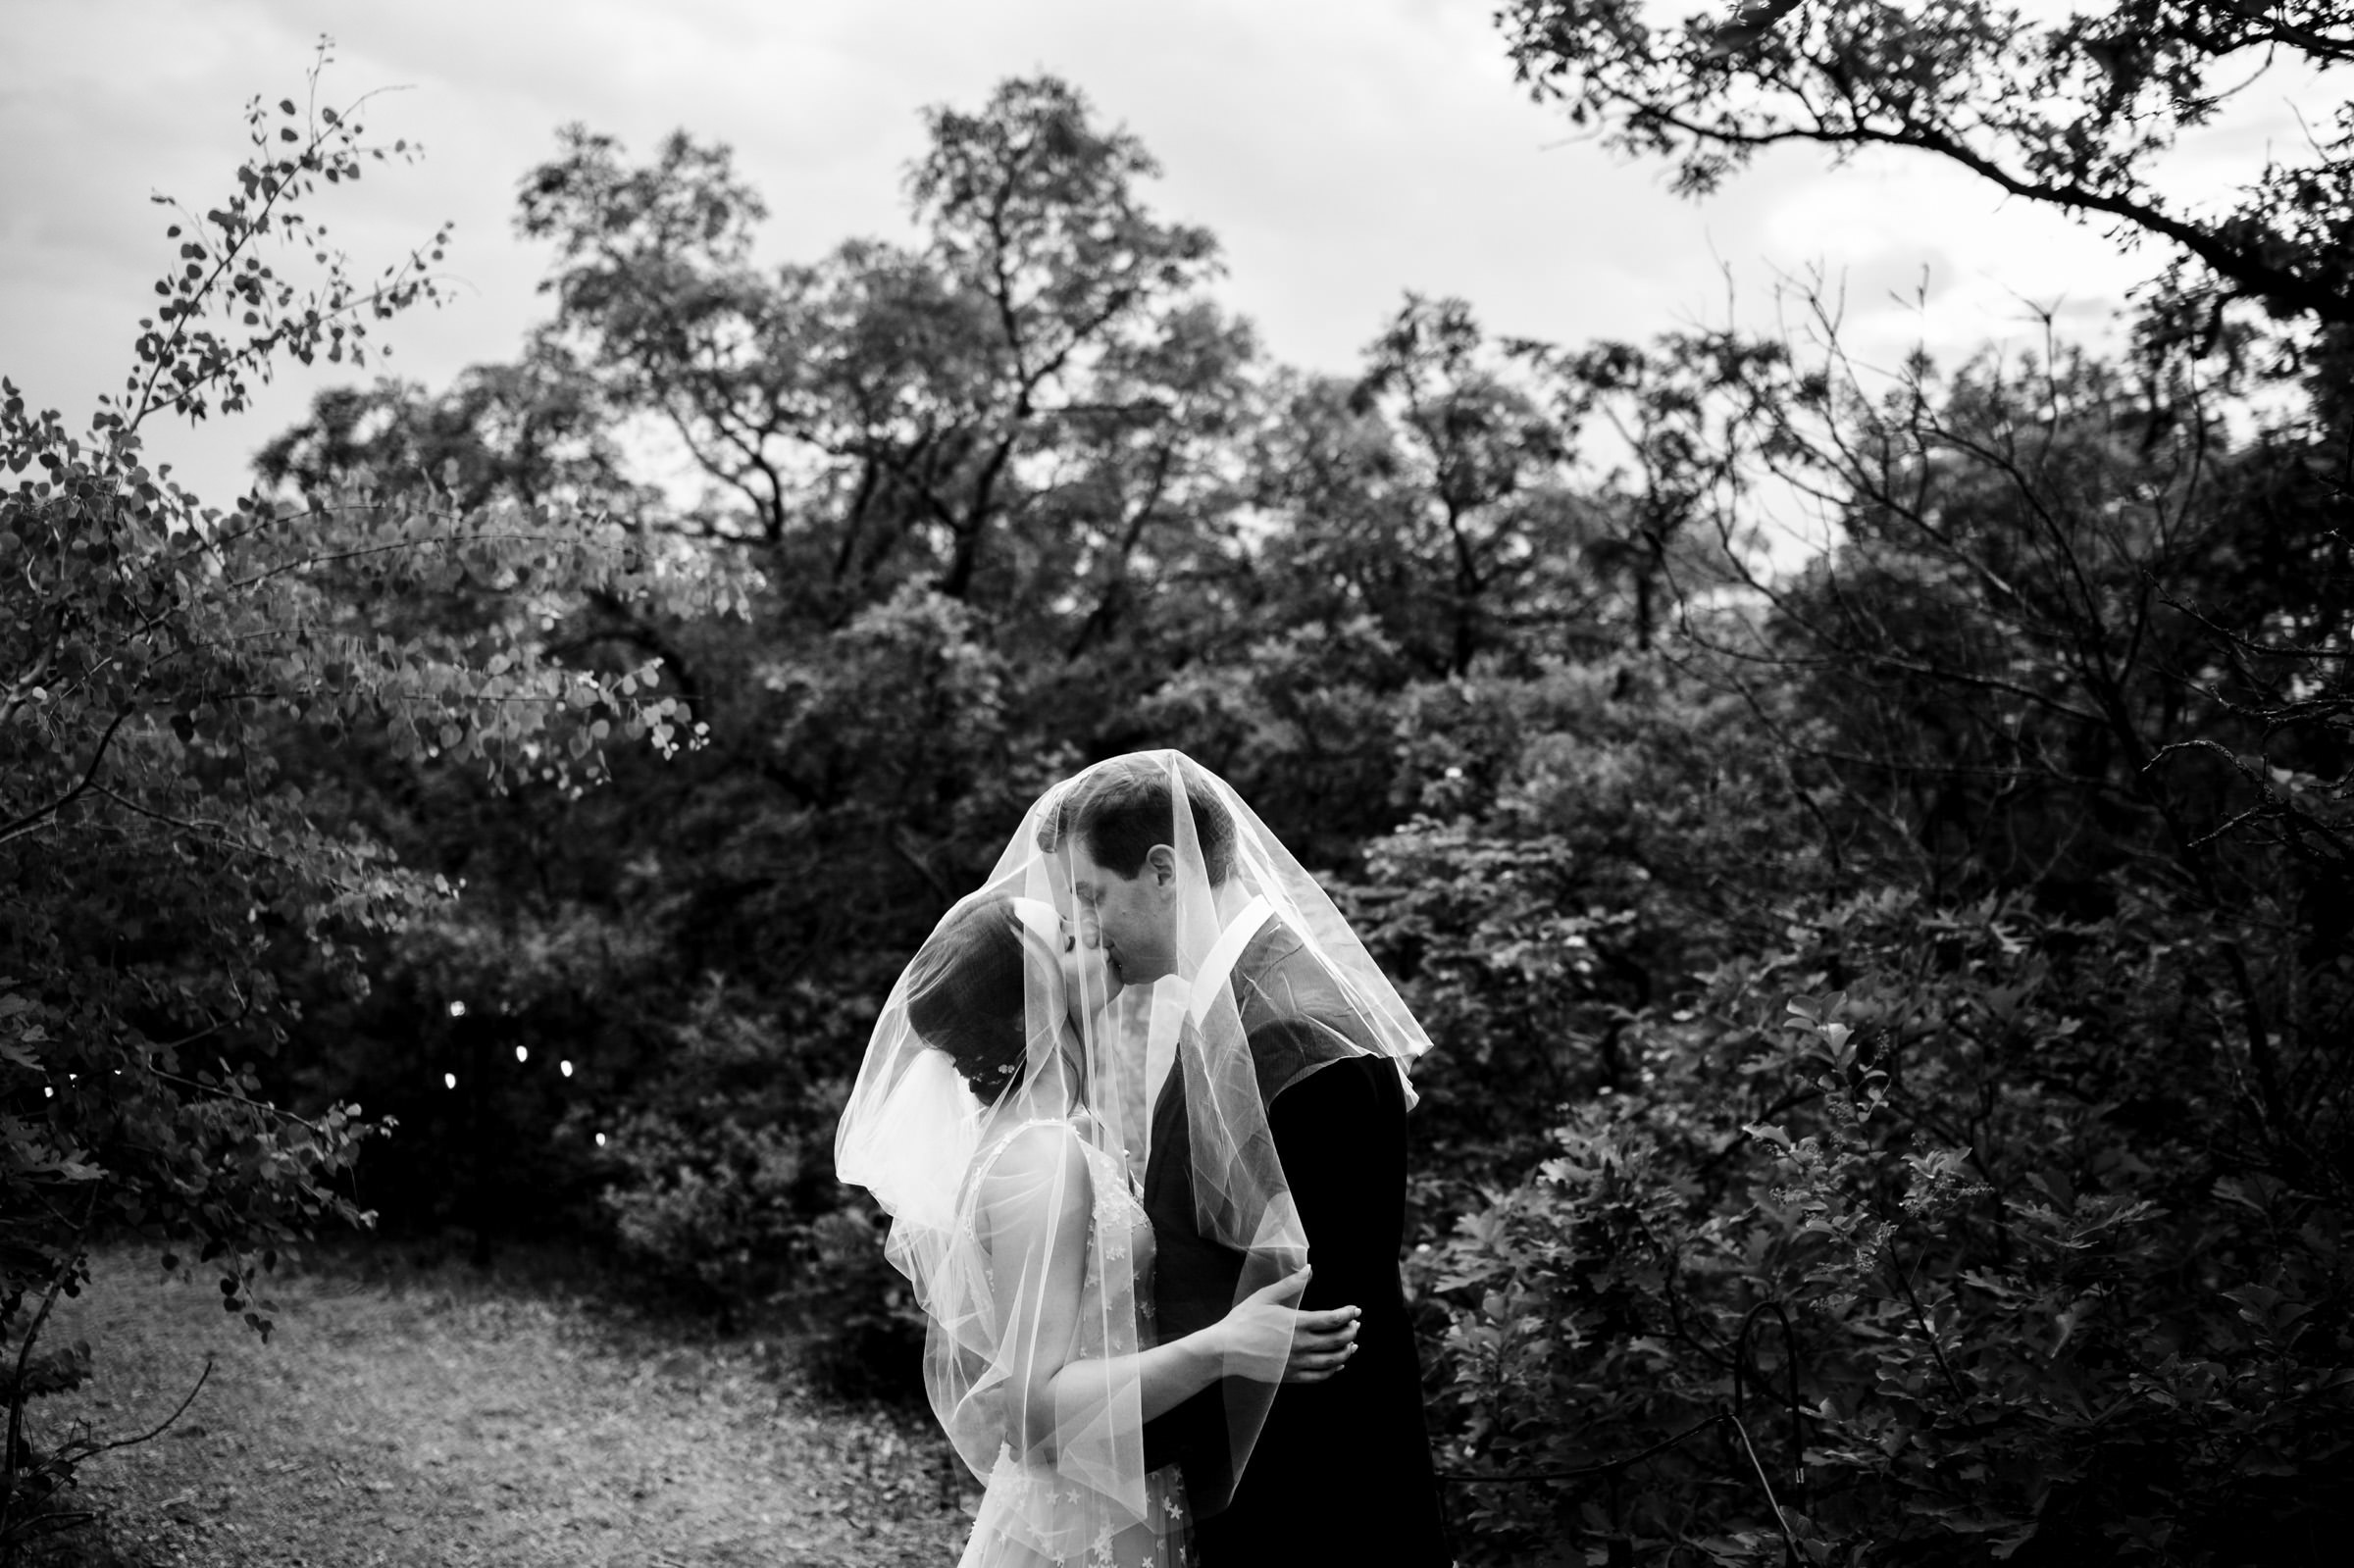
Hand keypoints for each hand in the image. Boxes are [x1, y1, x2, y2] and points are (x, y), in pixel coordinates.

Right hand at [1212, 1266, 1360, 1383]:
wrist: (1226, 1349)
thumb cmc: (1244, 1320)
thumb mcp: (1266, 1296)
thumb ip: (1291, 1283)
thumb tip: (1310, 1268)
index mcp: (1298, 1323)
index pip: (1334, 1319)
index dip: (1348, 1314)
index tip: (1355, 1310)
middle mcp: (1302, 1344)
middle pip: (1338, 1340)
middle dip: (1351, 1331)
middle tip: (1356, 1325)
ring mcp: (1297, 1362)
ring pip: (1332, 1360)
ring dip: (1346, 1352)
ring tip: (1352, 1345)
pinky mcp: (1291, 1375)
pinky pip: (1319, 1376)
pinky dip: (1332, 1370)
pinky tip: (1337, 1364)